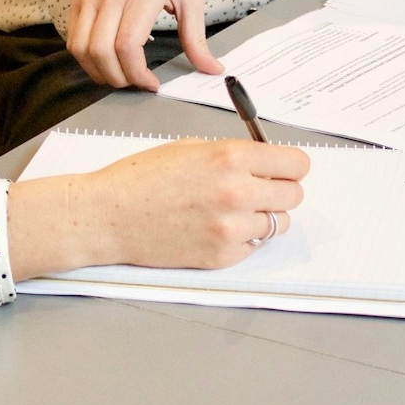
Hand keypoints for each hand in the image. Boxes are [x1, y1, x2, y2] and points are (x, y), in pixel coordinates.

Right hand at [6, 139, 308, 279]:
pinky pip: (254, 246)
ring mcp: (231, 228)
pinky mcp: (222, 256)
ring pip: (278, 224)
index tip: (284, 168)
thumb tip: (265, 162)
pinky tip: (217, 228)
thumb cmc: (141, 178)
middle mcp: (237, 192)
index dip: (291, 166)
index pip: (296, 164)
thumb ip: (233, 154)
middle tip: (259, 190)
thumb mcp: (190, 148)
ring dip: (264, 216)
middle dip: (280, 190)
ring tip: (235, 211)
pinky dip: (244, 238)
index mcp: (230, 157)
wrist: (108, 216)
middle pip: (294, 195)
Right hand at [66, 0, 224, 89]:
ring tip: (119, 75)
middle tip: (135, 82)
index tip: (151, 83)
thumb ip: (197, 37)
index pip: (128, 44)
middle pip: (101, 51)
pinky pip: (73, 38)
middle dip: (118, 79)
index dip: (136, 73)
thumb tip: (211, 68)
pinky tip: (105, 61)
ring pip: (81, 48)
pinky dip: (86, 58)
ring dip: (98, 72)